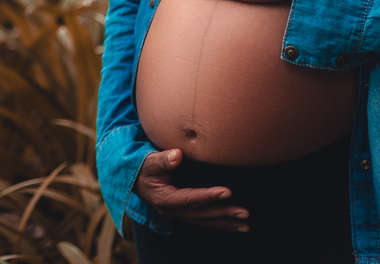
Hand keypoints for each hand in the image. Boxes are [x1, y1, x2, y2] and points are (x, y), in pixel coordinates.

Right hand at [135, 149, 249, 231]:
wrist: (133, 179)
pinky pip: (202, 221)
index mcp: (164, 199)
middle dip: (224, 213)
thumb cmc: (143, 167)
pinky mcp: (183, 213)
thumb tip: (177, 155)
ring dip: (225, 223)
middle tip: (245, 213)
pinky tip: (232, 225)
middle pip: (201, 214)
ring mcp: (178, 214)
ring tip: (245, 225)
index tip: (227, 192)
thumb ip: (162, 159)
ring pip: (204, 221)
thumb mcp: (149, 161)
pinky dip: (218, 223)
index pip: (190, 199)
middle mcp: (172, 211)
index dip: (209, 196)